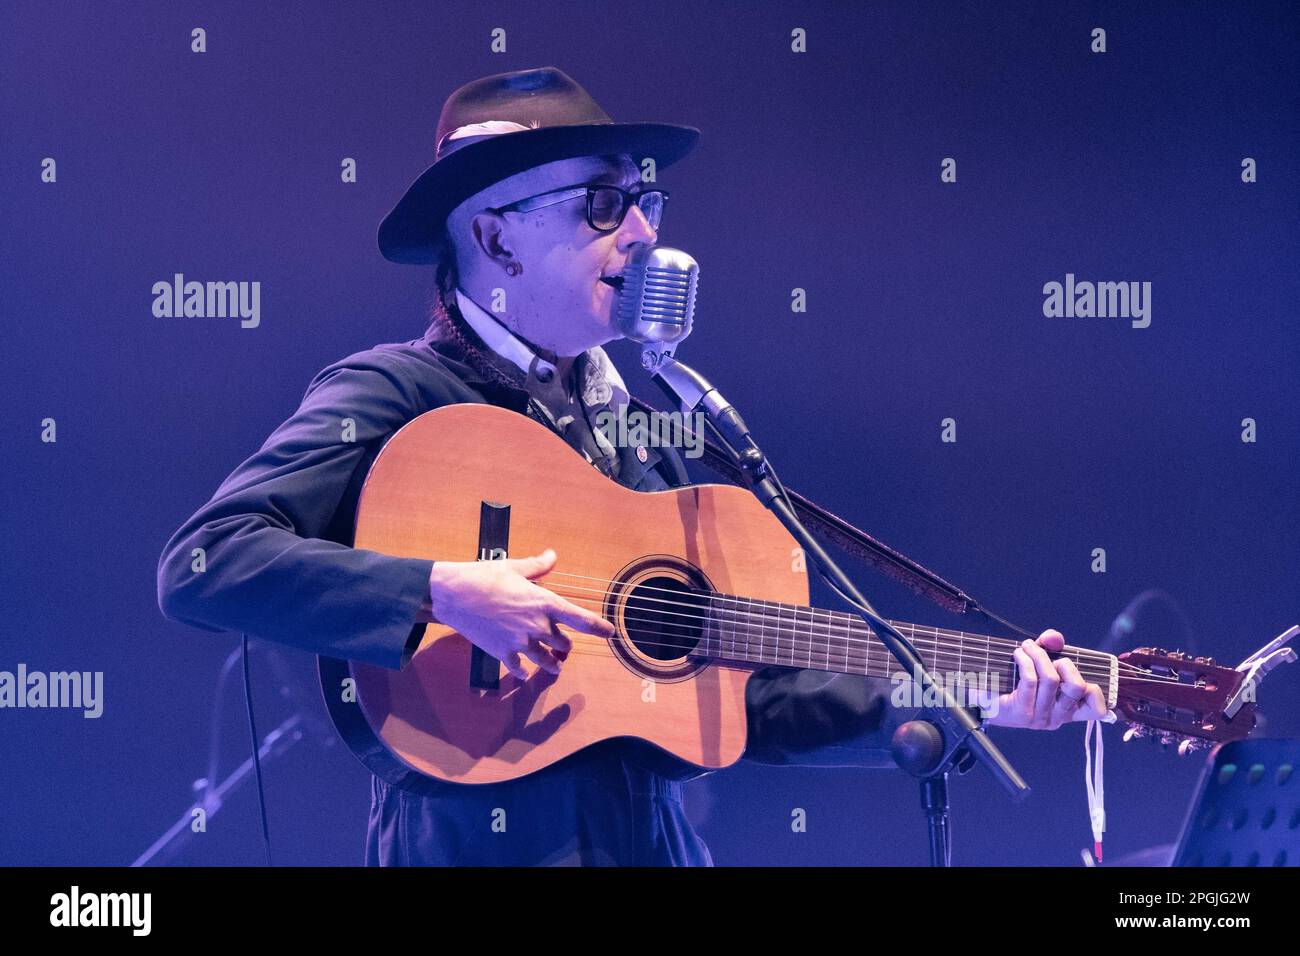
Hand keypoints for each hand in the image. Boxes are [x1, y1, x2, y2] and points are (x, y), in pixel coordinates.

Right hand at [426, 548, 613, 678]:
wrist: (454, 595)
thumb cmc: (485, 577)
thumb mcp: (515, 567)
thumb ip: (538, 566)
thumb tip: (553, 555)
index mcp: (544, 602)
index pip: (581, 619)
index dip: (599, 627)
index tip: (610, 633)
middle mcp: (537, 625)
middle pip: (564, 643)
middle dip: (566, 644)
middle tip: (565, 645)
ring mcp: (520, 642)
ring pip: (547, 661)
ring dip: (553, 664)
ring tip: (556, 666)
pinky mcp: (503, 653)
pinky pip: (519, 669)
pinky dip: (523, 673)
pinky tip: (523, 674)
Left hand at [984, 629, 1108, 728]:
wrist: (979, 701)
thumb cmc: (1011, 684)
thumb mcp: (1037, 665)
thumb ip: (1050, 648)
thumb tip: (1053, 638)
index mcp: (1066, 711)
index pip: (1096, 709)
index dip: (1094, 690)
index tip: (1076, 675)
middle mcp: (1056, 718)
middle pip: (1076, 686)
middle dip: (1064, 663)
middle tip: (1045, 656)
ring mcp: (1039, 717)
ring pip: (1052, 679)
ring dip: (1039, 655)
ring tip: (1026, 648)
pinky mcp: (1021, 712)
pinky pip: (1031, 680)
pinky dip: (1025, 661)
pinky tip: (1018, 655)